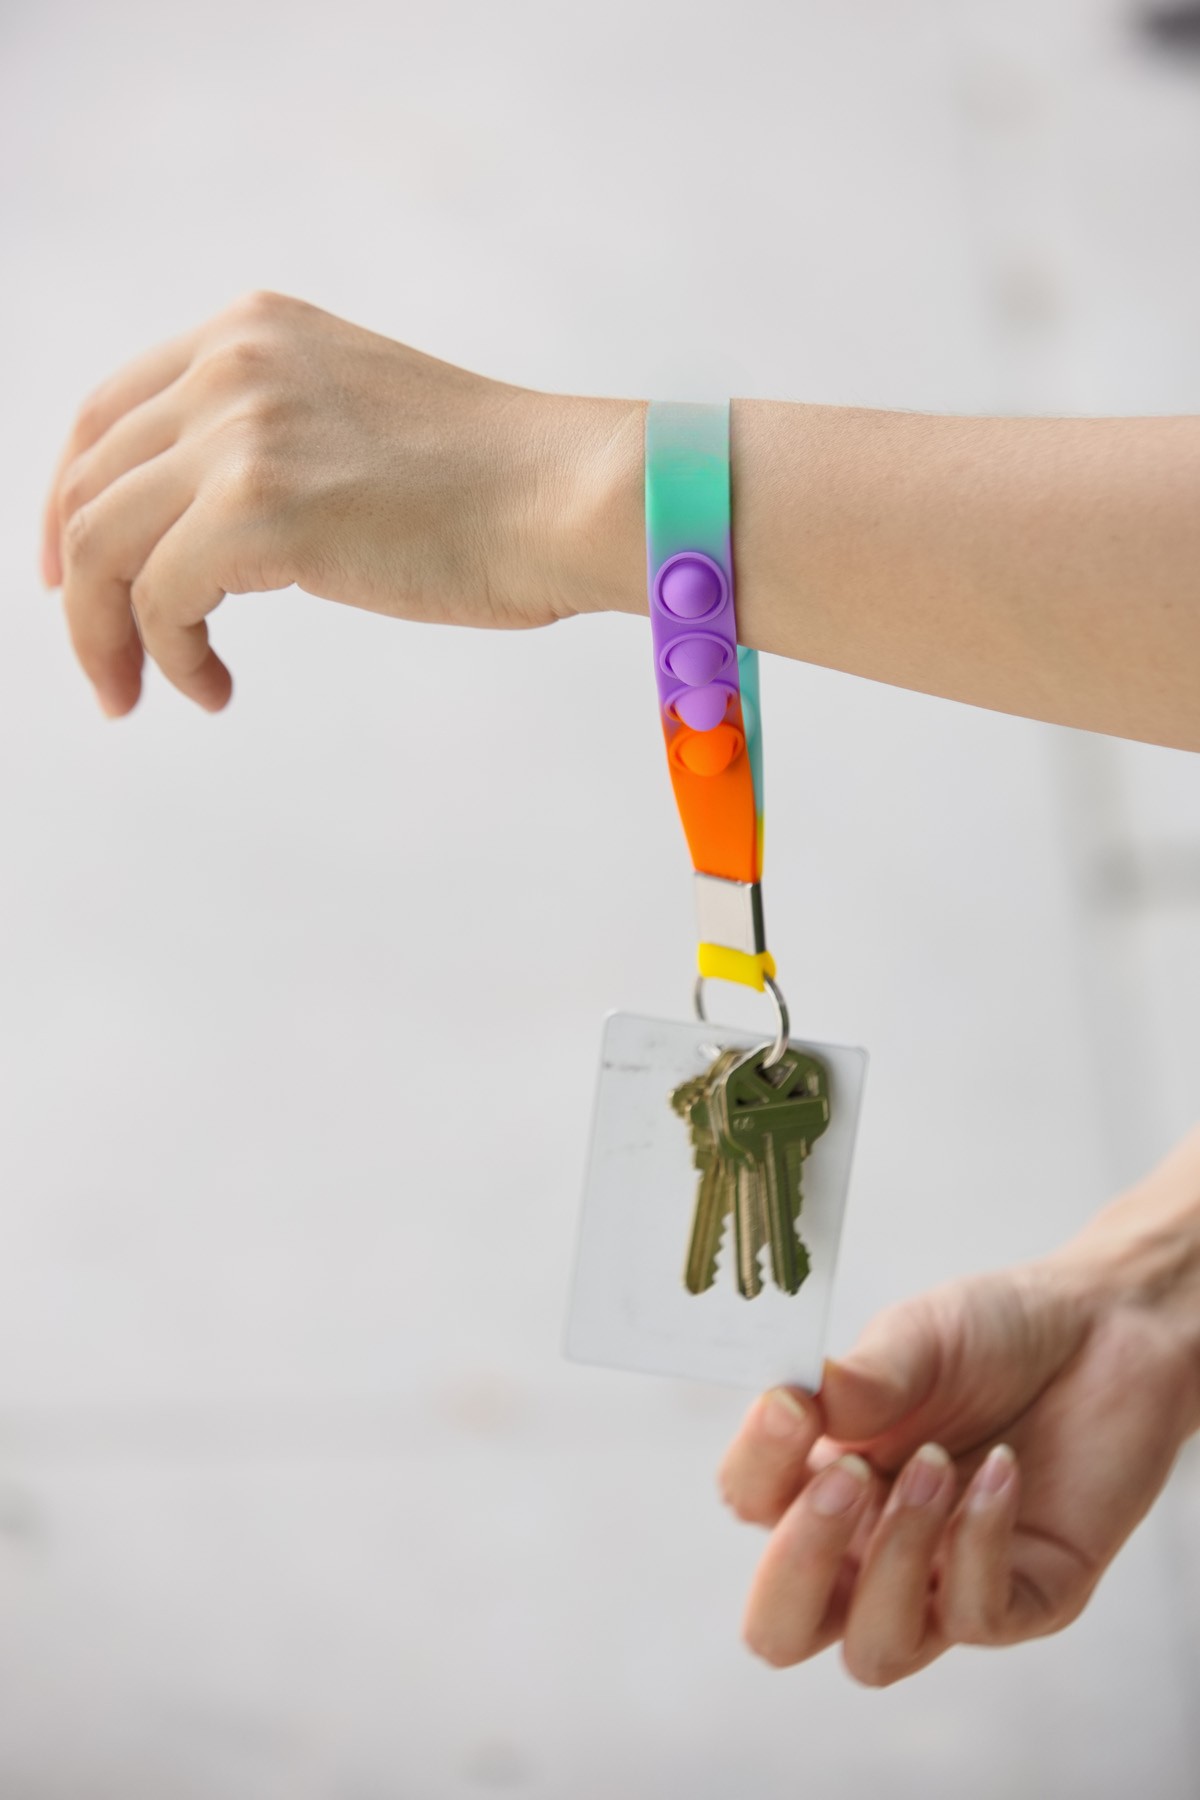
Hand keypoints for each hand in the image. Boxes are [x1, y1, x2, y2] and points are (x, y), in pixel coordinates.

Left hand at [41, 291, 641, 715]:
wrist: (572, 496)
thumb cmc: (495, 484)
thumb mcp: (352, 421)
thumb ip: (270, 439)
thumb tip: (203, 528)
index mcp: (253, 330)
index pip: (106, 411)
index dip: (69, 498)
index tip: (68, 571)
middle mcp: (231, 361)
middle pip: (90, 481)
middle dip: (78, 583)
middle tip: (106, 659)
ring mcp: (240, 430)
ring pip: (100, 545)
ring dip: (106, 635)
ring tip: (140, 693)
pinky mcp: (257, 510)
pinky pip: (155, 598)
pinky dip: (169, 656)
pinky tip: (214, 689)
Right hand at [719, 1136, 1199, 1684]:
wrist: (1109, 1330)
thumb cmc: (998, 1334)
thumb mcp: (918, 1338)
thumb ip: (858, 1381)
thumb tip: (789, 1401)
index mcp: (823, 1473)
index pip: (751, 1505)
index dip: (756, 1466)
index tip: (791, 1406)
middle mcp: (869, 1544)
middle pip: (780, 1628)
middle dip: (797, 1566)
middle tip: (848, 1477)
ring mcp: (942, 1584)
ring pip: (875, 1648)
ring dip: (898, 1556)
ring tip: (939, 1464)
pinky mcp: (1021, 1600)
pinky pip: (975, 1617)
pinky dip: (981, 1541)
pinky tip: (1003, 1470)